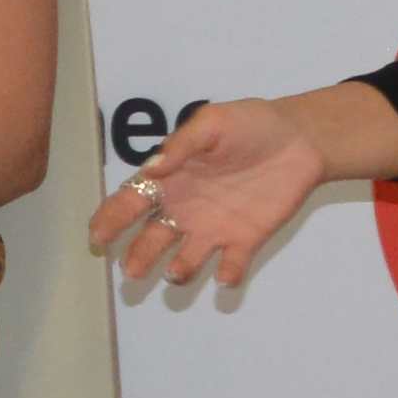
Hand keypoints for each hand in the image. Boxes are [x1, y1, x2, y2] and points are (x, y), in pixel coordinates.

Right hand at [91, 98, 332, 299]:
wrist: (299, 138)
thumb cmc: (251, 123)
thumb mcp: (214, 122)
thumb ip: (183, 144)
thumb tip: (153, 167)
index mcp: (170, 178)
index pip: (130, 202)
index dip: (110, 219)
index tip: (98, 235)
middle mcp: (184, 209)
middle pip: (151, 239)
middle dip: (138, 256)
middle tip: (131, 269)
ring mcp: (213, 228)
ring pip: (185, 259)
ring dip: (178, 270)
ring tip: (175, 272)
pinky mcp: (245, 240)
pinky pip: (231, 264)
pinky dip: (226, 274)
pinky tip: (225, 275)